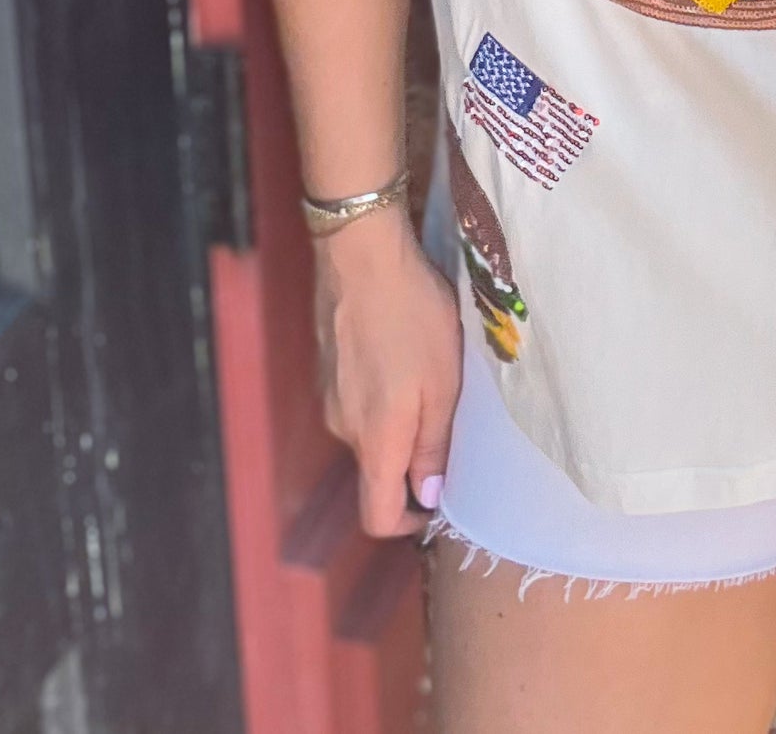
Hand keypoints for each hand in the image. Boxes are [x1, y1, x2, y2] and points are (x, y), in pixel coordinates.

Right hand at [313, 204, 463, 537]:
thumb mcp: (443, 382)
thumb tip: (428, 495)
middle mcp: (343, 429)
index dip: (408, 522)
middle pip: (375, 471)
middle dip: (411, 459)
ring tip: (429, 375)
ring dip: (398, 420)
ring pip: (368, 431)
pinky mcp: (326, 366)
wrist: (360, 252)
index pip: (376, 516)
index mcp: (375, 442)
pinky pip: (357, 399)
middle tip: (448, 419)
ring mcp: (328, 396)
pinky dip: (381, 392)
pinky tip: (401, 350)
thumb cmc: (411, 317)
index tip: (439, 498)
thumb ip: (434, 445)